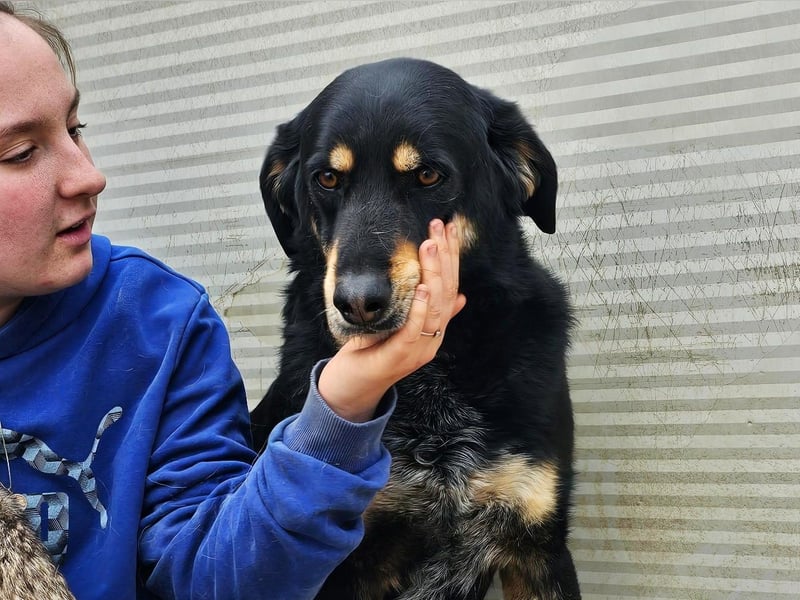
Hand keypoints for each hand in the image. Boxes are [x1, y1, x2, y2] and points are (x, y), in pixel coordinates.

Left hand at [318, 219, 466, 421]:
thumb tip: (459, 296)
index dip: (452, 257)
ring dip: (434, 274)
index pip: (451, 286)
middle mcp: (434, 338)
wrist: (353, 387)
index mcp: (436, 329)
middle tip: (438, 227)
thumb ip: (426, 312)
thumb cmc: (374, 353)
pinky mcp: (402, 356)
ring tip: (430, 246)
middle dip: (445, 256)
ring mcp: (420, 348)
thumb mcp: (401, 326)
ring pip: (436, 307)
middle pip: (448, 292)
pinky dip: (421, 308)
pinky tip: (423, 288)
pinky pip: (416, 330)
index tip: (448, 228)